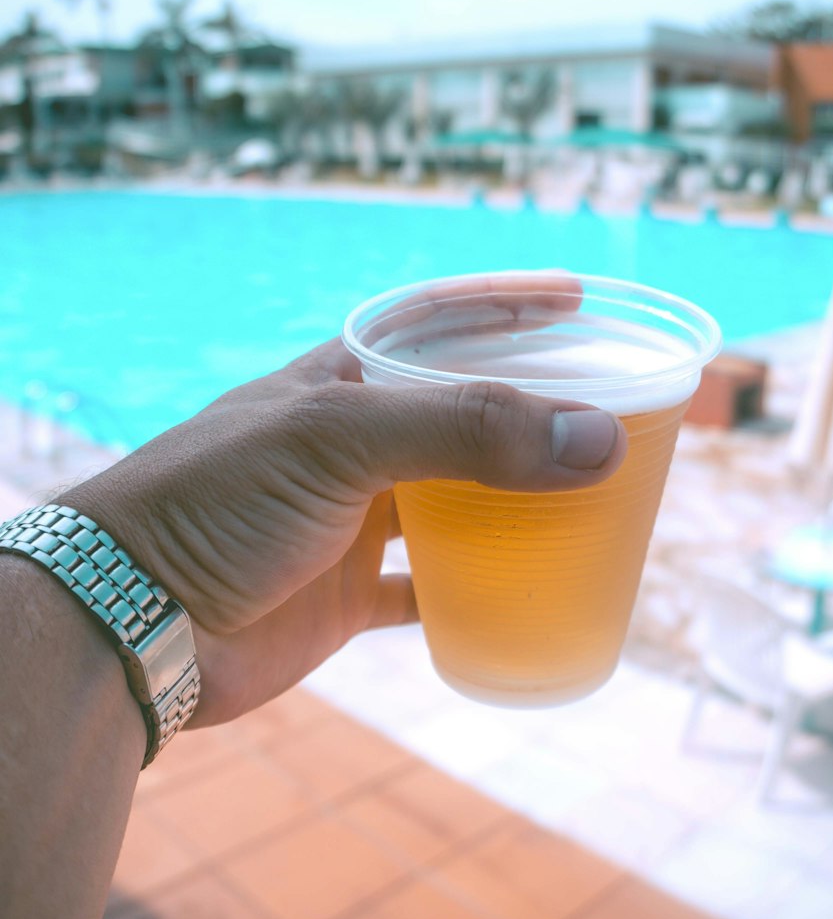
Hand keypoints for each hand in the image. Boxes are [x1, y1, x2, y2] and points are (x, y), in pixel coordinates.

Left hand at [62, 338, 625, 725]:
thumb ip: (467, 431)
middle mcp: (353, 445)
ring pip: (458, 502)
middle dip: (537, 412)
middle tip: (616, 416)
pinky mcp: (345, 594)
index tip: (579, 300)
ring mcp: (350, 520)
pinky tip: (526, 594)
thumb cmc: (217, 502)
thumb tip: (599, 439)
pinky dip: (477, 593)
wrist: (130, 619)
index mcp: (343, 381)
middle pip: (464, 415)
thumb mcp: (340, 442)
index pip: (440, 322)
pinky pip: (430, 589)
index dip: (508, 305)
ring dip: (519, 503)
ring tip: (594, 502)